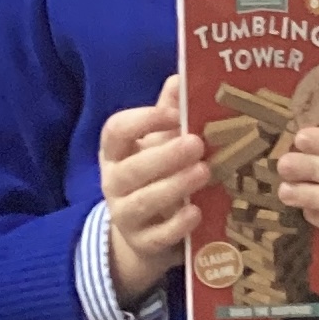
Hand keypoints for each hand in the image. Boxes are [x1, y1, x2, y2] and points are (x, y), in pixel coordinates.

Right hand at [101, 75, 205, 305]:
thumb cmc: (156, 176)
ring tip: (204, 172)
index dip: (142, 121)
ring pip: (142, 202)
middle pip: (130, 169)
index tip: (173, 115)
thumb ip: (170, 113)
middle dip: (163, 156)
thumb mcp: (159, 143)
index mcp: (117, 152)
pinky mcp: (143, 244)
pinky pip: (156, 236)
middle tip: (197, 144)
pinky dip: (176, 225)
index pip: (115, 131)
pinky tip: (196, 212)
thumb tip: (182, 76)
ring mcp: (126, 216)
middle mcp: (115, 183)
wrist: (146, 233)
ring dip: (173, 186)